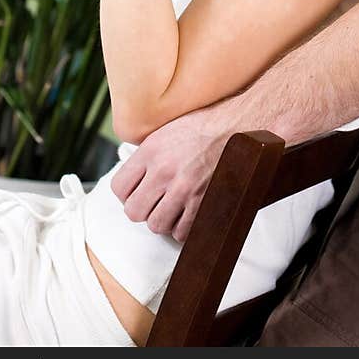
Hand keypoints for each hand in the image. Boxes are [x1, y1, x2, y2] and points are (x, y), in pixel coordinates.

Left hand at [111, 101, 234, 240]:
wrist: (240, 126)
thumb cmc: (205, 126)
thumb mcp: (167, 131)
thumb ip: (146, 155)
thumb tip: (133, 178)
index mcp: (151, 151)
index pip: (119, 188)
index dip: (126, 193)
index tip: (136, 191)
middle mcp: (164, 171)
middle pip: (134, 211)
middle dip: (143, 209)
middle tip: (154, 202)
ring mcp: (184, 188)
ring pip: (156, 225)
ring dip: (163, 220)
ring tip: (173, 207)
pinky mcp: (203, 202)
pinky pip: (181, 232)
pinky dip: (183, 227)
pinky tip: (188, 213)